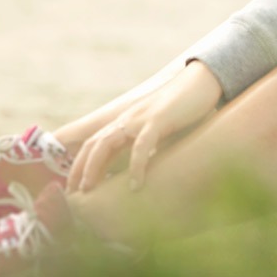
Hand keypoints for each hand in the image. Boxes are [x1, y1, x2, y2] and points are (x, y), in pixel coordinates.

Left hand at [66, 60, 222, 192]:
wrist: (202, 83)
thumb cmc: (184, 109)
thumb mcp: (161, 129)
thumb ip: (149, 145)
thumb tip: (144, 172)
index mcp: (127, 122)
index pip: (95, 143)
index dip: (81, 164)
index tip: (74, 188)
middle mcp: (128, 119)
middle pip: (94, 143)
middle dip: (80, 168)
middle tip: (74, 194)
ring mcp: (141, 118)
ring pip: (107, 142)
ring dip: (95, 167)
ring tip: (91, 189)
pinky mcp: (158, 119)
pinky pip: (141, 144)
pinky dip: (136, 165)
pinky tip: (136, 184)